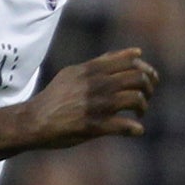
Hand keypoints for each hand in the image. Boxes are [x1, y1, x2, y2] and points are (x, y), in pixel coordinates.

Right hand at [26, 48, 158, 146]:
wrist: (34, 120)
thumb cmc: (56, 97)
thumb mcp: (73, 73)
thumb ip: (98, 64)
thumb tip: (123, 54)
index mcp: (93, 70)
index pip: (132, 62)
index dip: (147, 70)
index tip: (150, 80)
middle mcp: (97, 84)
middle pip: (138, 78)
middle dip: (149, 88)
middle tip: (146, 98)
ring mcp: (97, 105)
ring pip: (136, 99)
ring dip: (143, 107)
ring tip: (138, 114)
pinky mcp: (95, 126)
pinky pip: (126, 126)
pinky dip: (136, 129)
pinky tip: (136, 130)